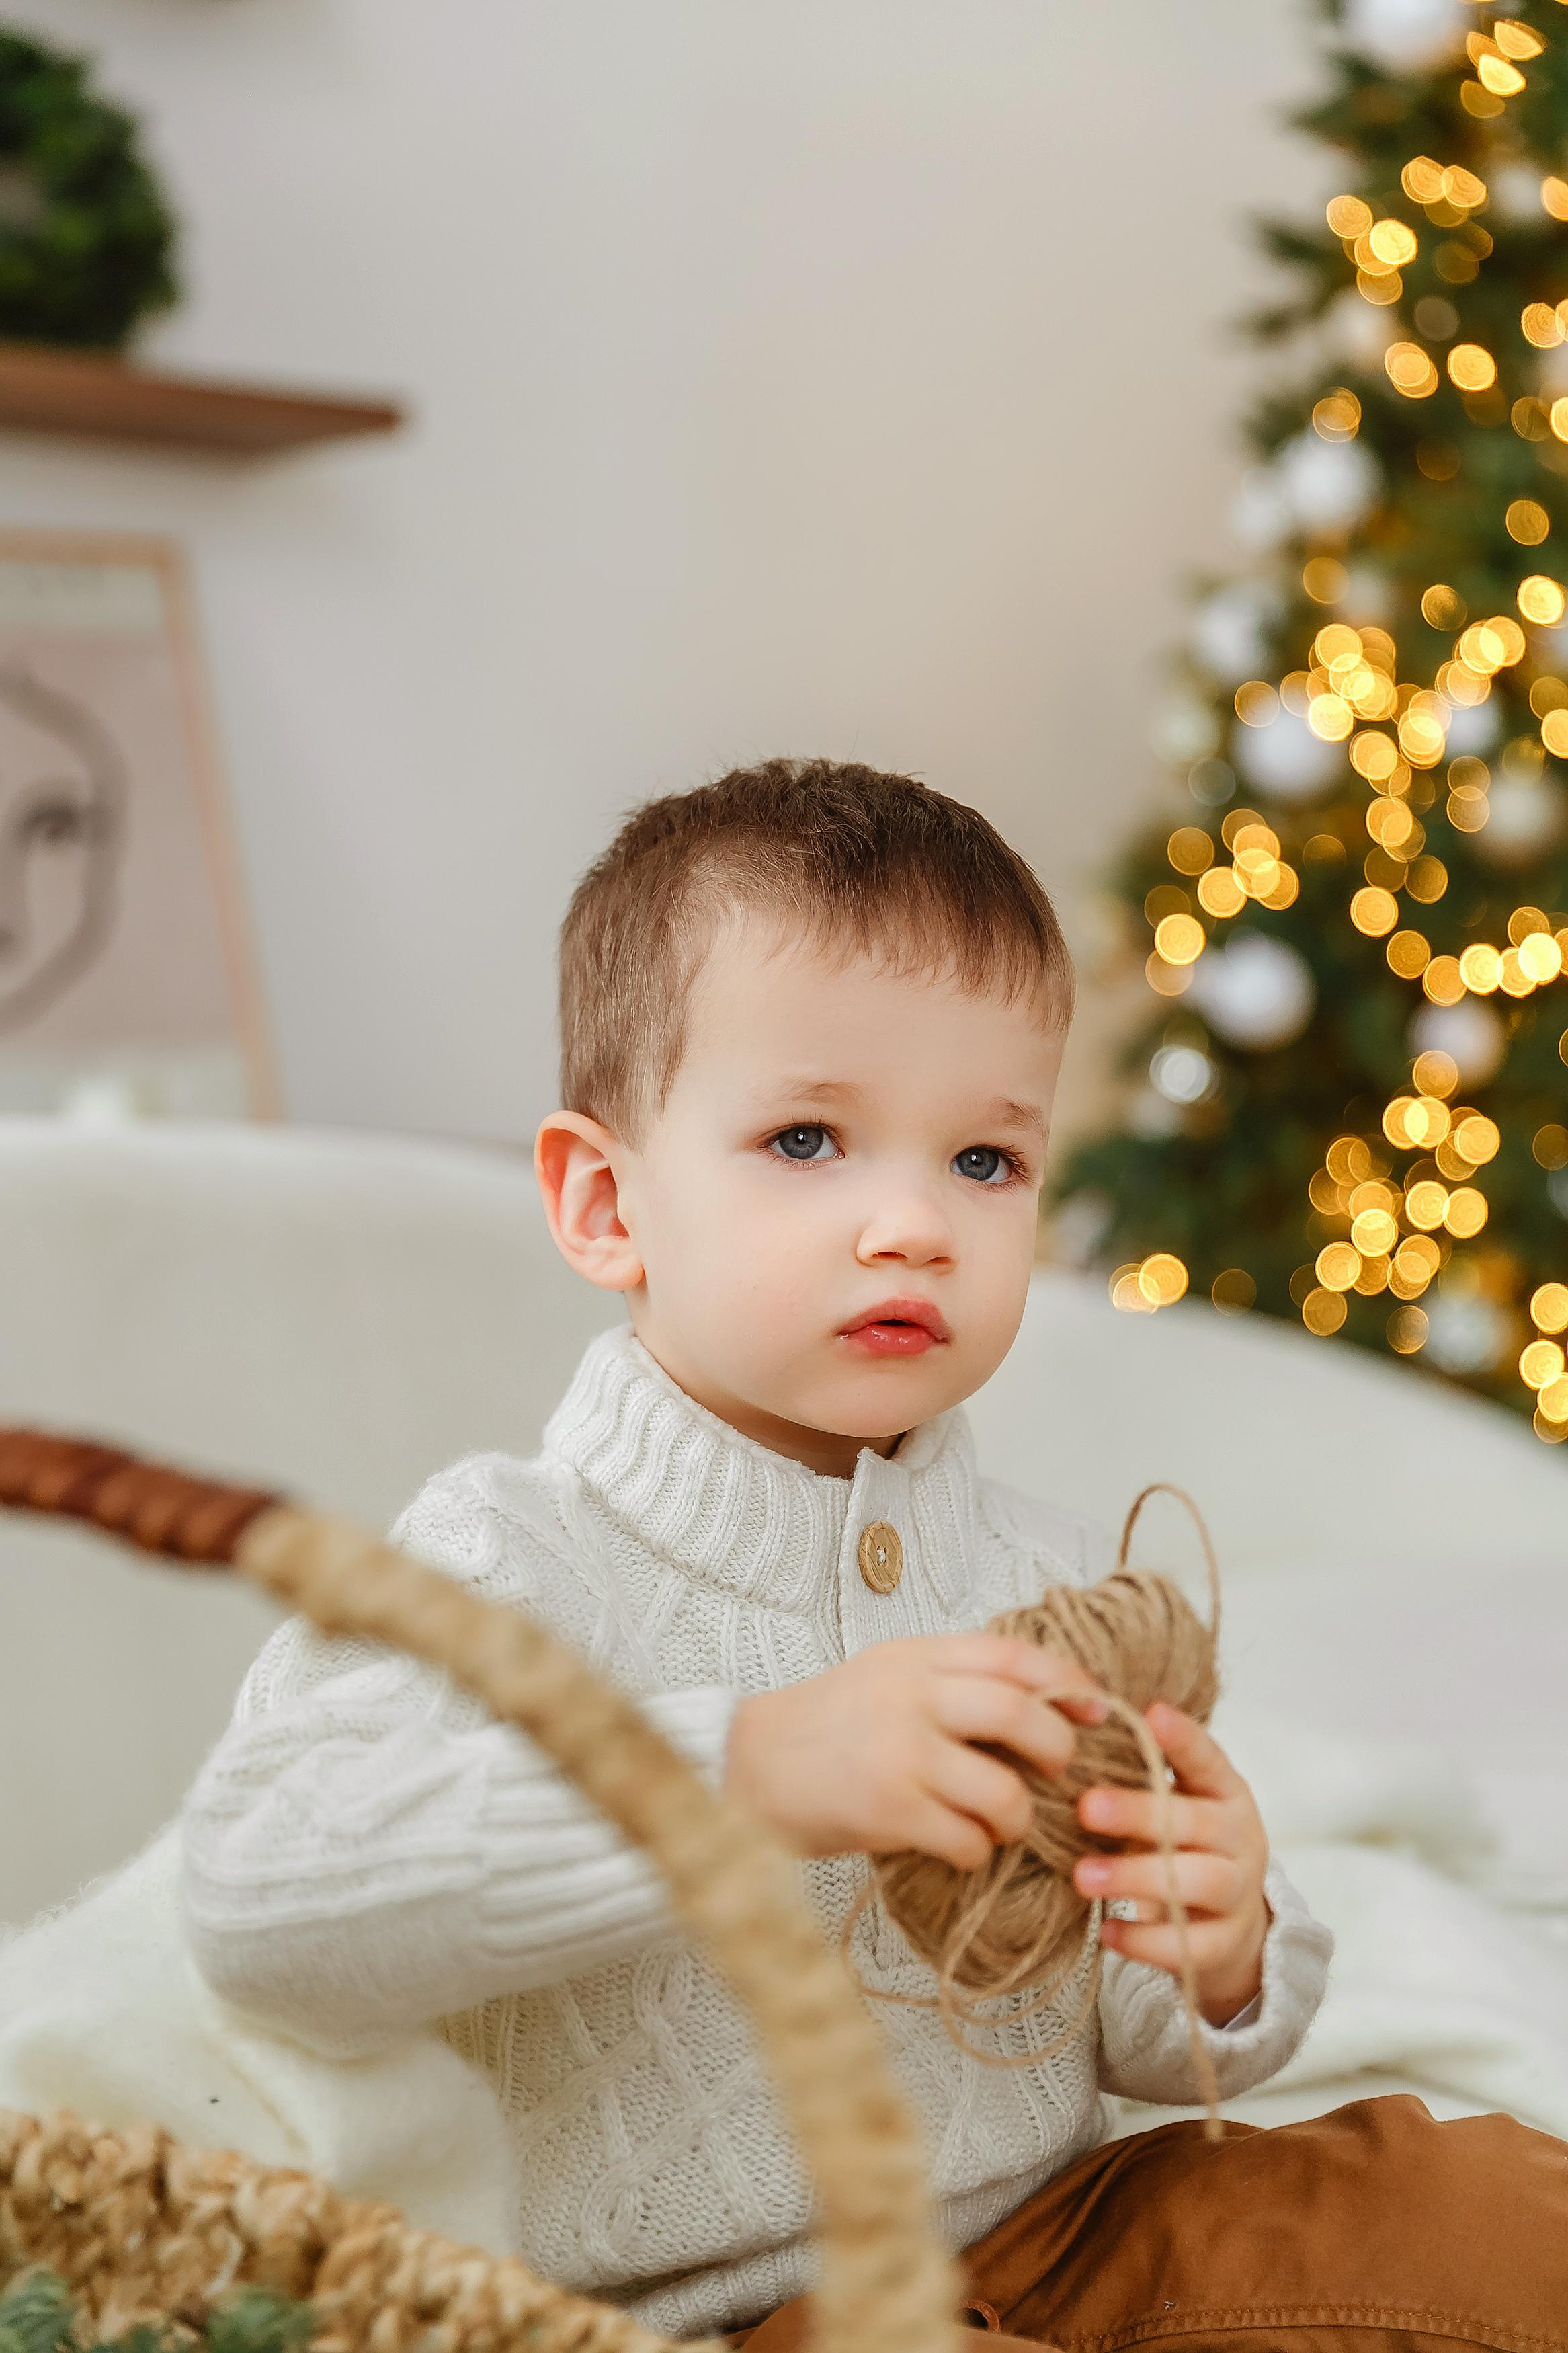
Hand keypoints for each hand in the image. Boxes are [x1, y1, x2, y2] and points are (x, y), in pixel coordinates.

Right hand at [725, 1634, 1104, 1867]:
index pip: (1012, 1656)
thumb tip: (1038, 1704)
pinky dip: (978, 1851)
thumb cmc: (824, 1727)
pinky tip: (959, 1848)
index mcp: (915, 1657)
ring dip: (1017, 1817)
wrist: (745, 1765)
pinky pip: (967, 1839)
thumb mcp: (885, 1678)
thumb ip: (948, 1682)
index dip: (1067, 1682)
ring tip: (1002, 1824)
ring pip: (1003, 1790)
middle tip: (1052, 1773)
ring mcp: (902, 1753)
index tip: (1096, 1708)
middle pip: (1020, 1714)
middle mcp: (912, 1696)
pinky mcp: (888, 1809)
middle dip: (1056, 1750)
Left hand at [1070, 1704, 1269, 2024]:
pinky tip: (1106, 1931)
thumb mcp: (1172, 1806)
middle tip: (1086, 1808)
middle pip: (1197, 1821)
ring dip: (1137, 1876)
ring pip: (1201, 1881)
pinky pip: (1190, 1945)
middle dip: (1140, 1813)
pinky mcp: (1227, 1945)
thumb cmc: (1181, 1847)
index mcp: (1225, 1793)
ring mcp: (1240, 1893)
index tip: (1150, 1713)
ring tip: (1082, 1877)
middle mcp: (1241, 1838)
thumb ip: (1138, 1780)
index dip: (1183, 1738)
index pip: (1208, 1759)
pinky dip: (1145, 1940)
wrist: (1227, 1925)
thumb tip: (1062, 1741)